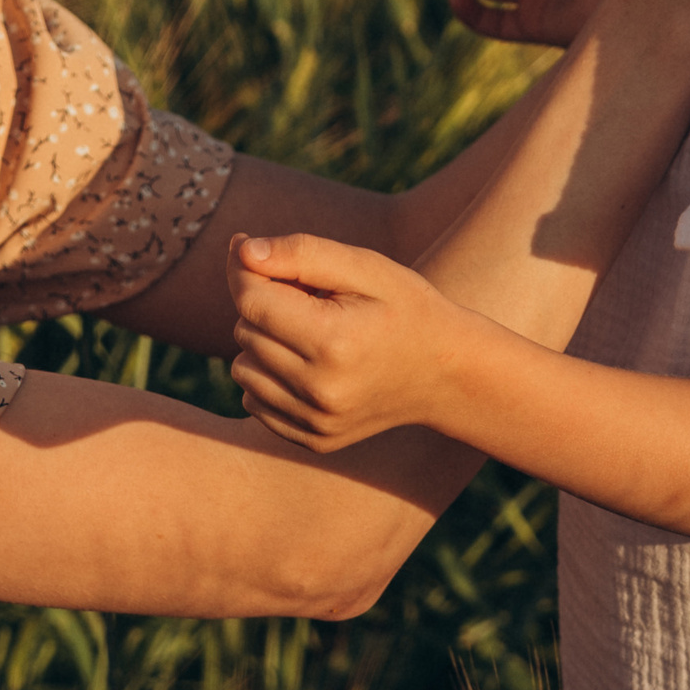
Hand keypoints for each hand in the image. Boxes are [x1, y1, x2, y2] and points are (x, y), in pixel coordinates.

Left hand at [227, 230, 476, 454]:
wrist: (446, 373)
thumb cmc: (406, 308)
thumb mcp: (366, 268)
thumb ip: (302, 253)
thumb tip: (242, 251)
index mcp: (334, 342)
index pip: (251, 300)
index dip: (243, 269)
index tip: (248, 249)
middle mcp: (321, 390)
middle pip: (245, 333)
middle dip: (265, 305)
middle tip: (308, 297)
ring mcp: (316, 422)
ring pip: (243, 371)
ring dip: (262, 344)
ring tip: (310, 332)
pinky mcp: (313, 440)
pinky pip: (254, 403)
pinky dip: (269, 379)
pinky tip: (307, 365)